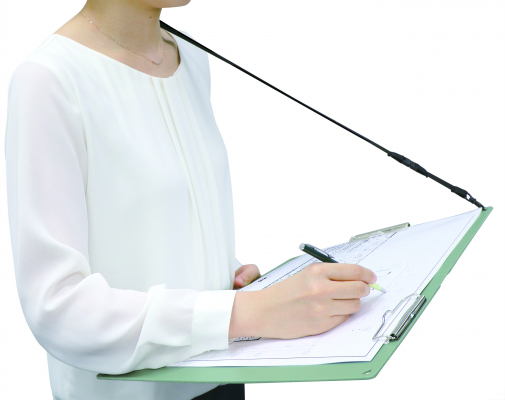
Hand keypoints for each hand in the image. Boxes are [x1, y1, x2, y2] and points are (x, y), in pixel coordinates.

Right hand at [229, 262, 375, 338]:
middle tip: (360, 290)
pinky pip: (343, 319)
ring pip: (354, 305)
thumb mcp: (306, 275)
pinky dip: (340, 315)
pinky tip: (327, 311)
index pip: (355, 271)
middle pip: (359, 289)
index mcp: (317, 271)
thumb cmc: (285, 292)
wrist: (264, 311)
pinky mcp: (321, 324)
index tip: (372, 278)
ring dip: (350, 303)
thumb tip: (360, 278)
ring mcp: (321, 308)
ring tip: (336, 302)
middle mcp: (321, 288)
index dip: (368, 275)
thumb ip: (332, 275)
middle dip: (363, 290)